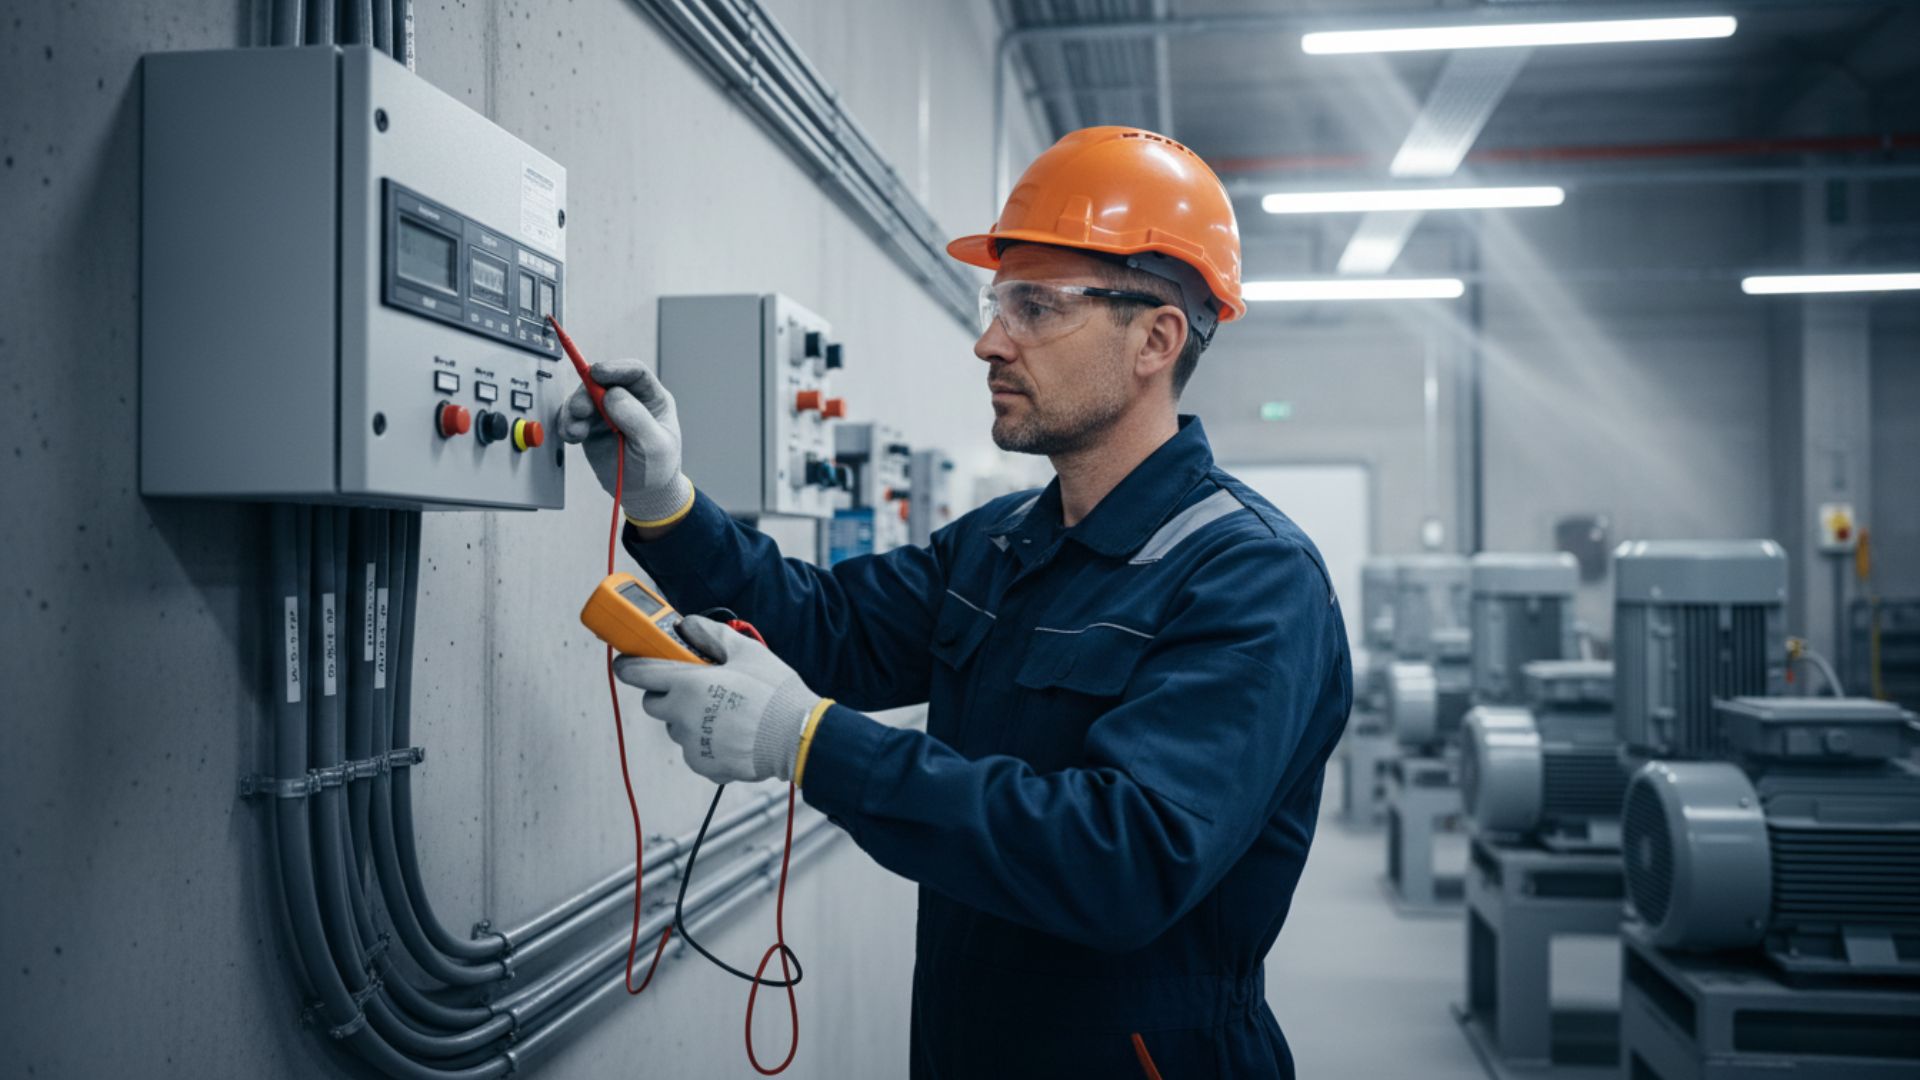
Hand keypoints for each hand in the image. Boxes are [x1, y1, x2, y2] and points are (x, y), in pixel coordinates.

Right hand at [556, 359, 693, 525]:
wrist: (642, 493)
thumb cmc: (656, 468)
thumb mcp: (654, 446)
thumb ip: (637, 419)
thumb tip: (613, 395)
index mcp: (652, 398)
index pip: (635, 372)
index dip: (616, 369)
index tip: (598, 373)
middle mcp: (629, 399)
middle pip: (603, 382)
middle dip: (587, 392)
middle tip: (580, 410)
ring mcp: (608, 412)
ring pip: (585, 397)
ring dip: (575, 410)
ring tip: (575, 430)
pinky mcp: (591, 426)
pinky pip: (574, 416)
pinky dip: (568, 423)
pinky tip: (571, 435)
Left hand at [614, 616, 821, 784]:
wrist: (796, 736)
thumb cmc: (773, 692)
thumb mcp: (746, 651)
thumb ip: (710, 633)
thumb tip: (688, 625)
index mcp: (686, 684)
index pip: (636, 673)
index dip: (628, 666)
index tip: (626, 663)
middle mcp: (681, 715)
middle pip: (652, 703)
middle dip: (665, 693)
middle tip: (693, 687)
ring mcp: (691, 744)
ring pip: (675, 727)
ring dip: (687, 718)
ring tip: (723, 713)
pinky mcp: (703, 764)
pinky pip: (693, 750)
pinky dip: (705, 742)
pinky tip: (731, 734)